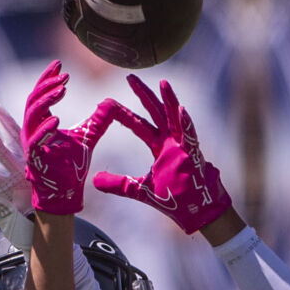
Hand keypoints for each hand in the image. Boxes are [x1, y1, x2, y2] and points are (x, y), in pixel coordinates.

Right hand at [21, 60, 118, 215]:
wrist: (65, 193)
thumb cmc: (71, 167)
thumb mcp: (87, 137)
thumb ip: (97, 120)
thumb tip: (110, 102)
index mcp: (41, 122)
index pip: (41, 93)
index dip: (48, 77)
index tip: (60, 64)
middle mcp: (32, 129)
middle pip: (34, 99)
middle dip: (48, 85)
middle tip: (64, 77)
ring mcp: (31, 142)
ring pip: (31, 114)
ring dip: (46, 100)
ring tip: (61, 90)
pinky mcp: (33, 157)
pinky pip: (35, 139)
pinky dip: (45, 129)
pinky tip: (57, 120)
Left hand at [93, 76, 231, 235]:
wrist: (195, 211)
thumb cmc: (173, 199)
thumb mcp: (140, 190)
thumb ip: (118, 184)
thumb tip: (94, 181)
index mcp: (159, 146)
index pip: (139, 126)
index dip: (125, 115)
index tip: (109, 104)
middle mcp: (171, 141)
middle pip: (155, 112)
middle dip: (143, 95)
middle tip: (129, 77)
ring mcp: (184, 146)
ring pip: (175, 117)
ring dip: (169, 100)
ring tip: (162, 83)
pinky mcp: (193, 155)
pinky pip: (190, 136)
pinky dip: (186, 123)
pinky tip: (181, 110)